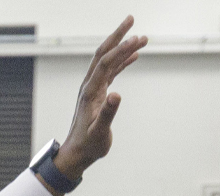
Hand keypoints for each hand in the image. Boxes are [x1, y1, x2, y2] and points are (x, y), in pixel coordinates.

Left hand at [54, 17, 146, 179]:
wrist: (77, 153)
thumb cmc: (88, 145)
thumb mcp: (99, 132)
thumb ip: (107, 114)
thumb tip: (117, 95)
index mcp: (90, 92)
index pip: (105, 63)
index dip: (120, 50)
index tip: (136, 37)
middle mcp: (90, 86)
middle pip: (103, 54)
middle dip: (117, 36)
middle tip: (131, 18)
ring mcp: (94, 88)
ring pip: (109, 61)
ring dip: (123, 47)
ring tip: (142, 37)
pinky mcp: (98, 93)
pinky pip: (111, 72)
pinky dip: (122, 61)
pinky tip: (134, 56)